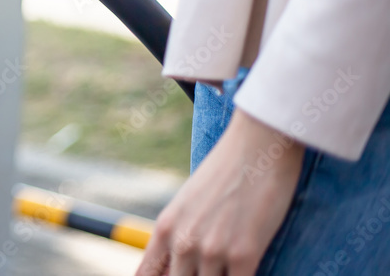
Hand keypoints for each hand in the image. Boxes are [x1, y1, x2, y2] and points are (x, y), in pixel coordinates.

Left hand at [137, 109, 304, 275]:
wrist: (257, 142)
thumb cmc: (226, 171)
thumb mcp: (189, 203)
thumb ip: (179, 235)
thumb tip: (176, 265)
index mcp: (166, 228)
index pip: (147, 275)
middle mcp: (183, 242)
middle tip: (212, 268)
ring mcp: (212, 250)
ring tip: (229, 265)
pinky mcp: (245, 254)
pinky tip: (248, 270)